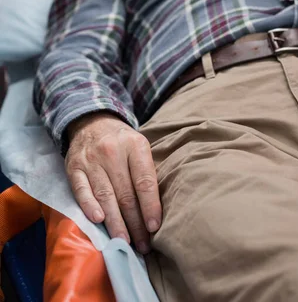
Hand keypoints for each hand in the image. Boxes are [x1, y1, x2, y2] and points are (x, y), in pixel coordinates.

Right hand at [66, 112, 161, 254]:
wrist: (92, 122)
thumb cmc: (122, 142)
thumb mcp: (139, 147)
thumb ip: (146, 172)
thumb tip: (155, 211)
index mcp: (135, 145)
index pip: (145, 181)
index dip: (150, 206)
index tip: (154, 227)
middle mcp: (112, 151)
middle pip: (125, 194)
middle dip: (135, 223)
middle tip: (143, 245)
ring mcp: (91, 160)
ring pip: (105, 196)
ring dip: (116, 223)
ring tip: (125, 243)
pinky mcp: (74, 167)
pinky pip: (82, 190)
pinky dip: (89, 206)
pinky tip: (99, 221)